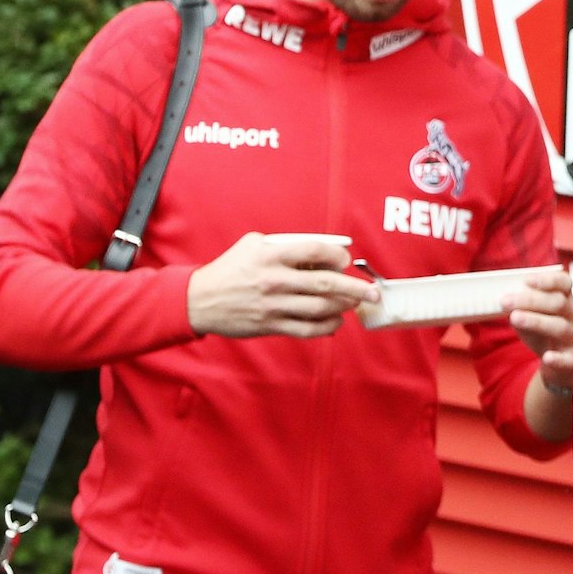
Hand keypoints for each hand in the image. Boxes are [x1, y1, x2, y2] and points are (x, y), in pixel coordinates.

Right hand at [186, 233, 378, 338]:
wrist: (199, 300)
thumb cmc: (230, 269)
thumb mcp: (253, 245)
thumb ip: (285, 244)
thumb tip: (321, 250)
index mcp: (271, 255)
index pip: (315, 251)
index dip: (338, 256)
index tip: (347, 261)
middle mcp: (275, 280)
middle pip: (325, 283)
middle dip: (356, 288)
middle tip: (373, 293)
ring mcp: (273, 305)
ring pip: (320, 308)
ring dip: (343, 307)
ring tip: (354, 305)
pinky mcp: (270, 325)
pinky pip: (306, 329)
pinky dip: (326, 328)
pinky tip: (336, 323)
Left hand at [502, 268, 572, 392]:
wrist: (558, 367)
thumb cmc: (543, 335)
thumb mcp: (532, 317)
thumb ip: (520, 308)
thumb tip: (504, 301)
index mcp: (565, 300)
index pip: (563, 283)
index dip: (547, 280)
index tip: (526, 280)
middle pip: (558, 303)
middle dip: (531, 301)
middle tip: (504, 301)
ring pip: (560, 327)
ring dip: (536, 321)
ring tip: (514, 318)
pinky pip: (569, 360)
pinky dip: (558, 359)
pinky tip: (547, 357)